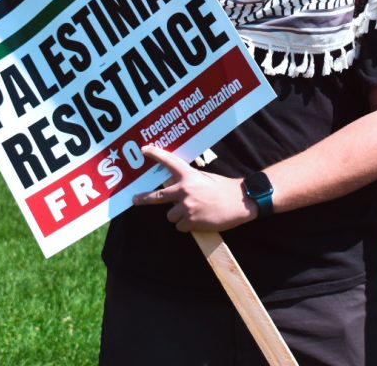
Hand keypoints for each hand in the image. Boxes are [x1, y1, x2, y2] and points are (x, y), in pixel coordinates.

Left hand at [131, 145, 257, 231]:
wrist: (241, 201)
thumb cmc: (225, 189)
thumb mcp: (207, 178)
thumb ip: (191, 181)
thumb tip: (178, 189)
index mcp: (190, 176)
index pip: (170, 162)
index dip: (156, 155)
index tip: (145, 149)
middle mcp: (185, 190)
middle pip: (157, 197)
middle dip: (144, 198)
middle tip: (134, 199)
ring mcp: (187, 207)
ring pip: (171, 216)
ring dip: (179, 216)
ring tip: (195, 212)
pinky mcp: (192, 221)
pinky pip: (181, 227)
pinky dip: (188, 226)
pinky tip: (200, 220)